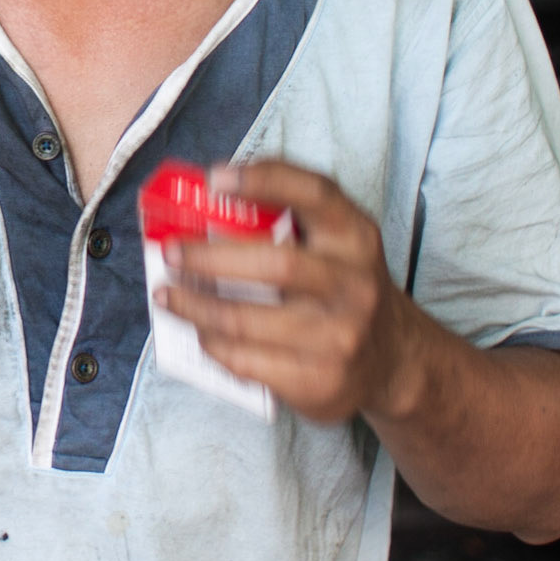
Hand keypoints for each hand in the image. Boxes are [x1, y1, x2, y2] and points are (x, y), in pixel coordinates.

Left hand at [158, 160, 418, 426]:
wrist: (393, 360)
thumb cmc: (343, 288)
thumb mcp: (335, 245)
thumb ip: (287, 218)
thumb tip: (203, 200)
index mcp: (355, 238)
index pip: (315, 194)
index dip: (265, 180)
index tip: (215, 178)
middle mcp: (354, 285)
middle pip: (275, 264)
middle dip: (210, 257)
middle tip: (170, 252)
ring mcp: (339, 337)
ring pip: (246, 321)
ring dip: (194, 306)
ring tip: (166, 296)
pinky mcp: (319, 382)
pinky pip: (246, 362)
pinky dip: (212, 344)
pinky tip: (199, 332)